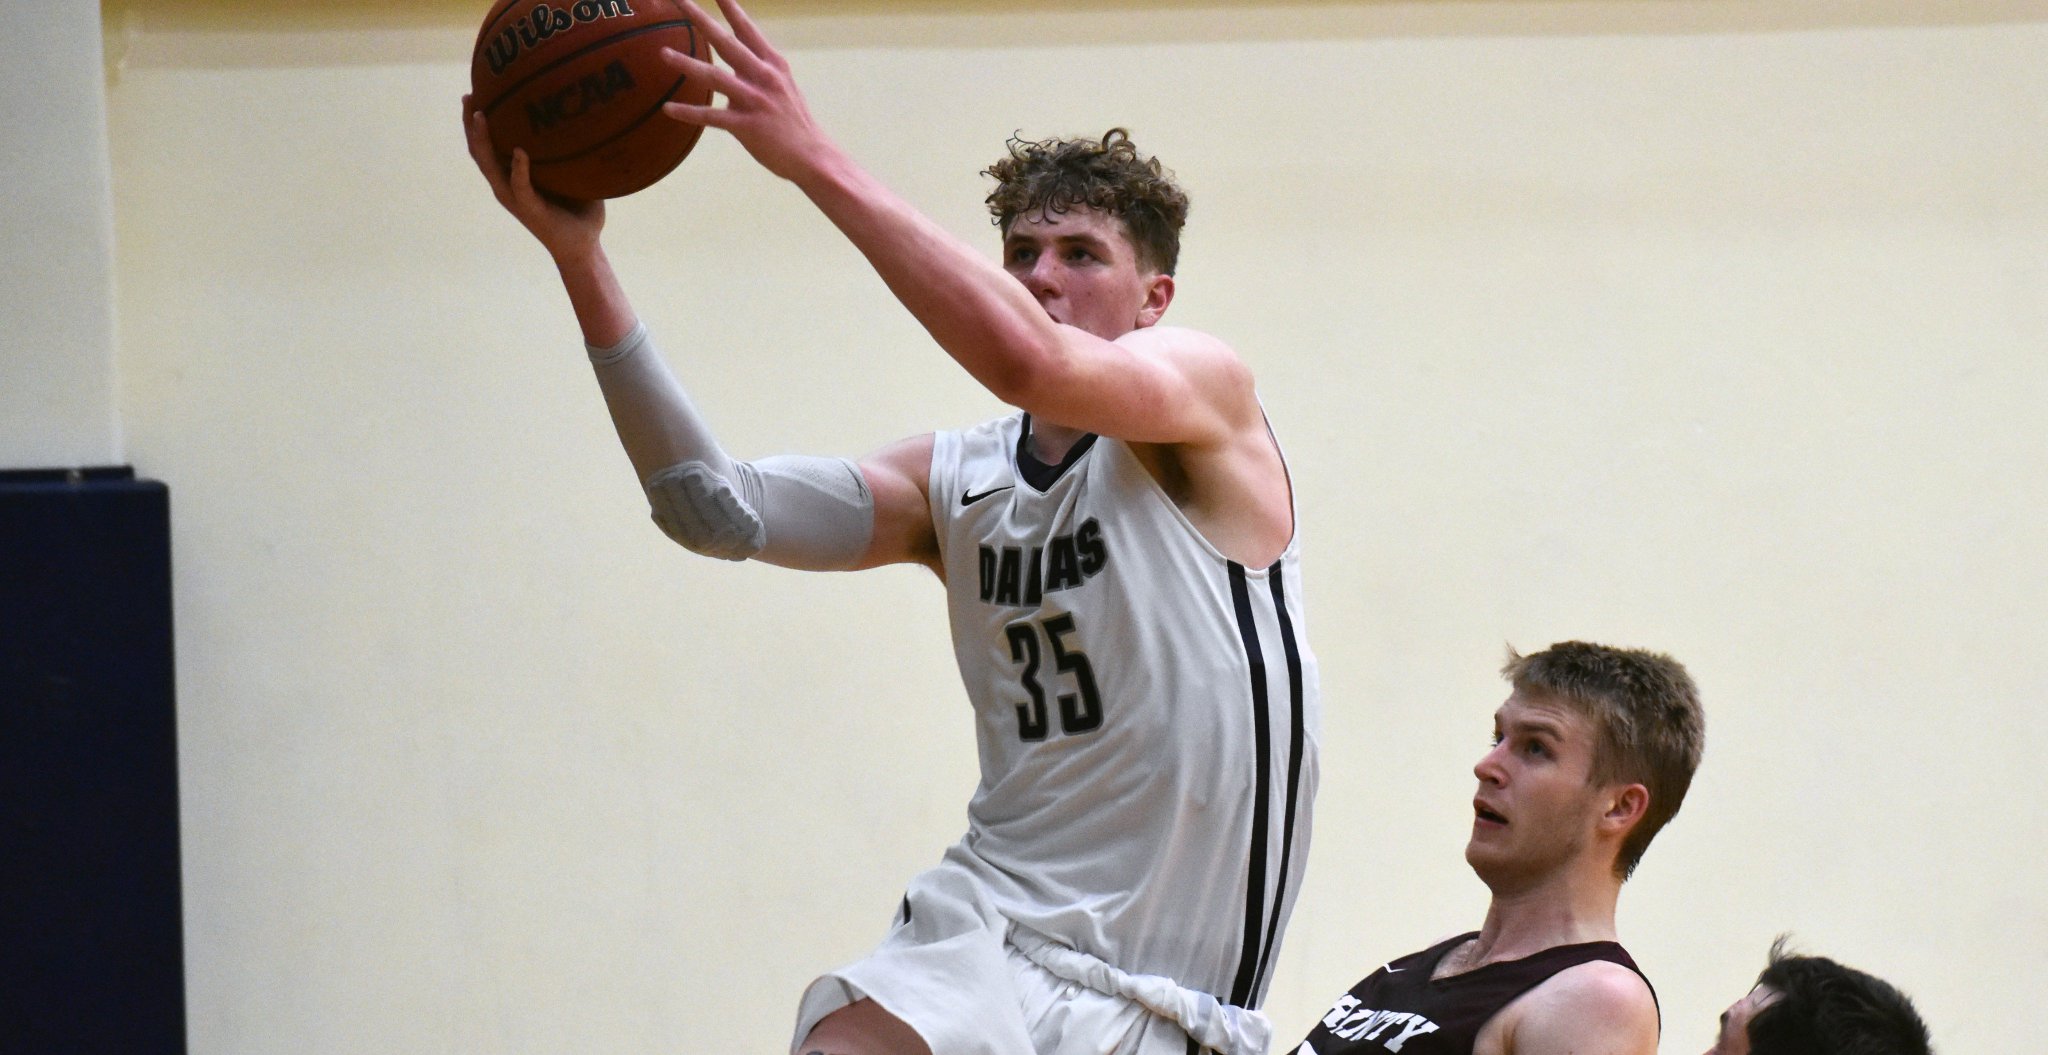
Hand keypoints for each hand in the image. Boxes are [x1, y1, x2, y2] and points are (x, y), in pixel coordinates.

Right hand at [461, 94, 605, 262]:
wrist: (584, 246)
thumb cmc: (580, 207)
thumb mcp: (572, 171)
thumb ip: (571, 147)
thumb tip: (587, 112)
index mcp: (512, 175)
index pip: (488, 145)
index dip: (477, 122)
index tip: (476, 92)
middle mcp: (507, 184)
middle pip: (479, 151)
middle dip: (469, 124)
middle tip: (468, 97)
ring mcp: (515, 197)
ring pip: (489, 166)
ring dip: (483, 141)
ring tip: (480, 116)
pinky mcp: (529, 209)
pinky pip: (520, 186)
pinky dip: (518, 169)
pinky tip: (520, 152)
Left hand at [658, 0, 837, 183]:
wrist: (813, 156)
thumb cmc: (794, 122)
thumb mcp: (782, 86)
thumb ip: (757, 71)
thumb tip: (733, 63)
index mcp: (773, 64)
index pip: (747, 29)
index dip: (730, 7)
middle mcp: (764, 76)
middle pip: (726, 42)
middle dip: (701, 20)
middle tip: (680, 0)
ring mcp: (755, 100)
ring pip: (714, 77)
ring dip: (686, 64)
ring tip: (663, 54)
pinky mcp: (747, 126)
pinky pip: (711, 117)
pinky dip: (688, 113)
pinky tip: (668, 109)